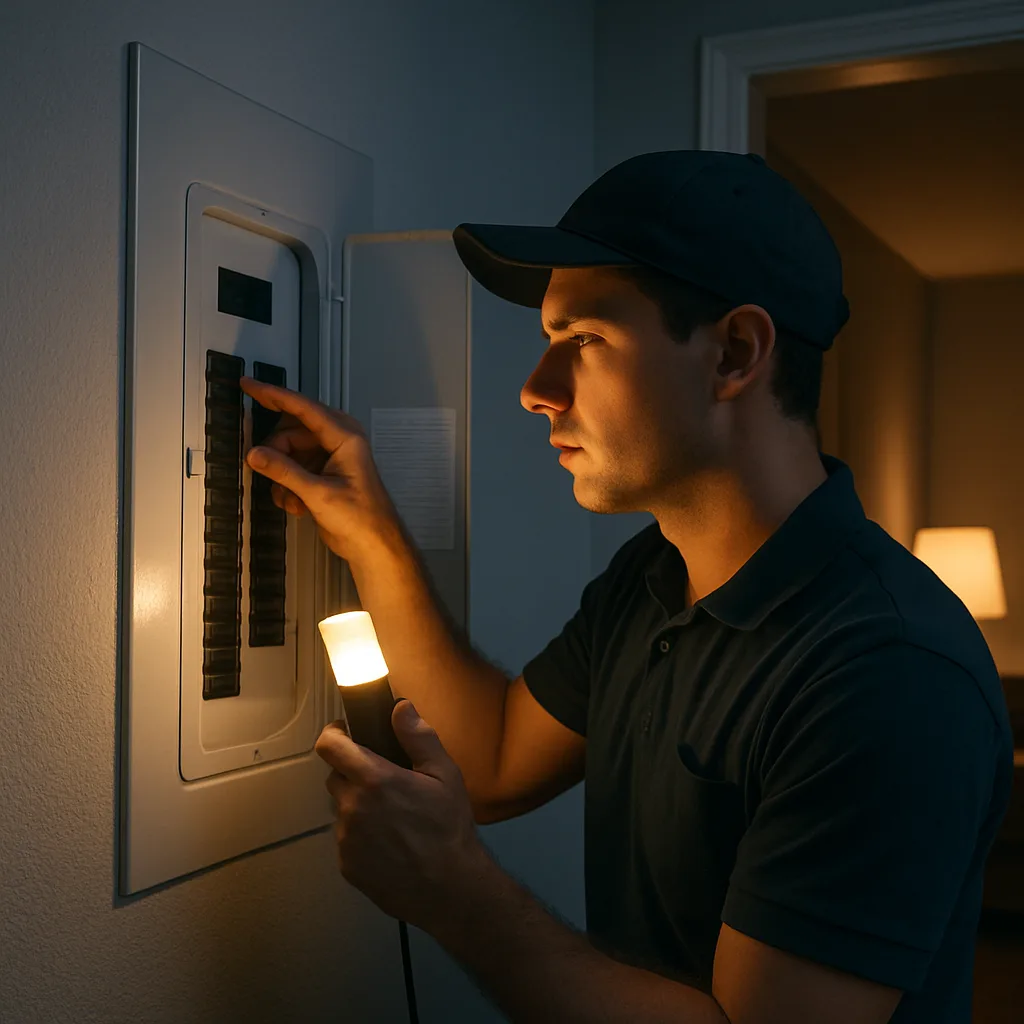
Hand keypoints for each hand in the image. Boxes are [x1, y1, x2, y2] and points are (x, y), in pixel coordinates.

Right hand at [239, 377, 401, 561]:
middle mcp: (338, 441)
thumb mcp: (318, 494)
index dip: (273, 395)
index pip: (303, 407)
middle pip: (291, 432)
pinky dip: (289, 486)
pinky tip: (296, 505)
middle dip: (276, 453)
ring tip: (290, 499)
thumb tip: (255, 455)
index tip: (248, 384)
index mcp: (345, 437)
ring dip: (282, 477)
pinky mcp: (323, 473)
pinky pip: (294, 468)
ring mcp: (330, 457)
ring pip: (289, 452)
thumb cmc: (361, 518)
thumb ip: (284, 472)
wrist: (374, 545)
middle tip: (266, 471)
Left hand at [315, 700, 492, 932]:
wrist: (450, 889)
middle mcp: (353, 807)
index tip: (346, 733)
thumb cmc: (449, 828)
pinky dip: (361, 834)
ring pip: (342, 808)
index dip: (334, 734)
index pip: (329, 746)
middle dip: (352, 771)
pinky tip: (389, 842)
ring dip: (358, 804)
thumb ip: (419, 737)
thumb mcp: (445, 775)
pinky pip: (347, 839)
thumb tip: (400, 708)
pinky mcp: (347, 865)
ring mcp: (347, 839)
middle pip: (335, 776)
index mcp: (374, 780)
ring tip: (391, 816)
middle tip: (382, 779)